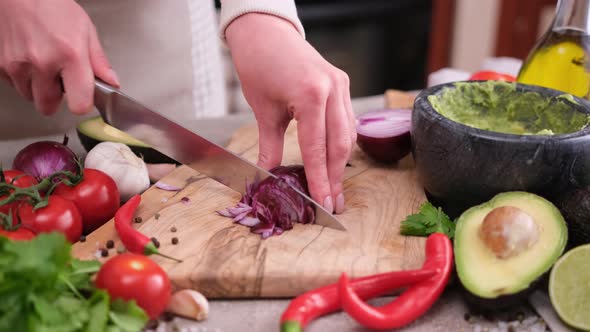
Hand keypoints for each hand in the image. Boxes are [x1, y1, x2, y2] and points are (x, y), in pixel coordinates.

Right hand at [0, 0, 118, 114]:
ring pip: (29, 97)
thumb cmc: (52, 6)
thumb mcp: (86, 30)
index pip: (79, 104)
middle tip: (60, 80)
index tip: (82, 97)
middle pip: (48, 107)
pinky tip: (29, 60)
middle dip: (55, 98)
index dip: (81, 103)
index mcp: (70, 55)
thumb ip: (99, 62)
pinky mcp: (1, 64)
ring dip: (38, 88)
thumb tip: (111, 83)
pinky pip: (13, 85)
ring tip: (44, 65)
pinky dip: (22, 78)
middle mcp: (42, 62)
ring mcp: (18, 64)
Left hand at [226, 13, 355, 213]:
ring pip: (348, 133)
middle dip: (335, 177)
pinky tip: (335, 158)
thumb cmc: (259, 65)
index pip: (318, 148)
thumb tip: (267, 175)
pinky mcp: (342, 83)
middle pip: (340, 145)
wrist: (265, 32)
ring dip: (340, 162)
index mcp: (312, 95)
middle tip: (333, 203)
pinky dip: (341, 141)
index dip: (320, 179)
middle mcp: (333, 90)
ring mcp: (341, 85)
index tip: (323, 203)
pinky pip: (347, 119)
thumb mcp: (263, 110)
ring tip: (333, 187)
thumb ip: (270, 146)